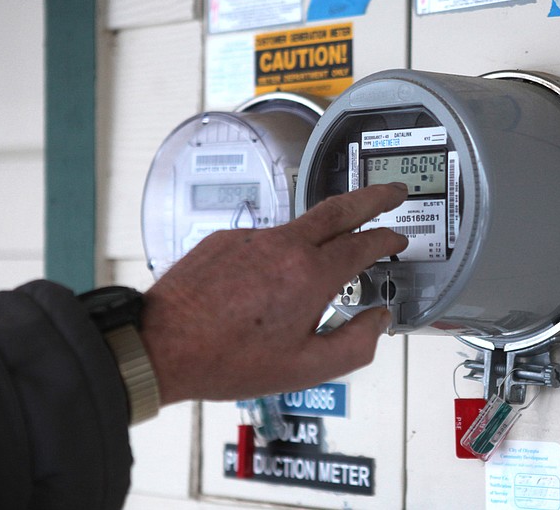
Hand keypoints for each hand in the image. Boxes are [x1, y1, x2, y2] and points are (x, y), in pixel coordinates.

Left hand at [139, 183, 408, 404]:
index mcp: (310, 274)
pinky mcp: (226, 238)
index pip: (365, 244)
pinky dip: (279, 253)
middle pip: (341, 207)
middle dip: (374, 196)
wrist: (161, 344)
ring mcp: (253, 237)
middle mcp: (285, 245)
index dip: (388, 239)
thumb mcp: (306, 368)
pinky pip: (266, 239)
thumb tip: (378, 320)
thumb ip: (356, 344)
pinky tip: (268, 283)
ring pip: (301, 226)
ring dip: (323, 233)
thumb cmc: (229, 359)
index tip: (397, 240)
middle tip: (393, 191)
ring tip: (324, 261)